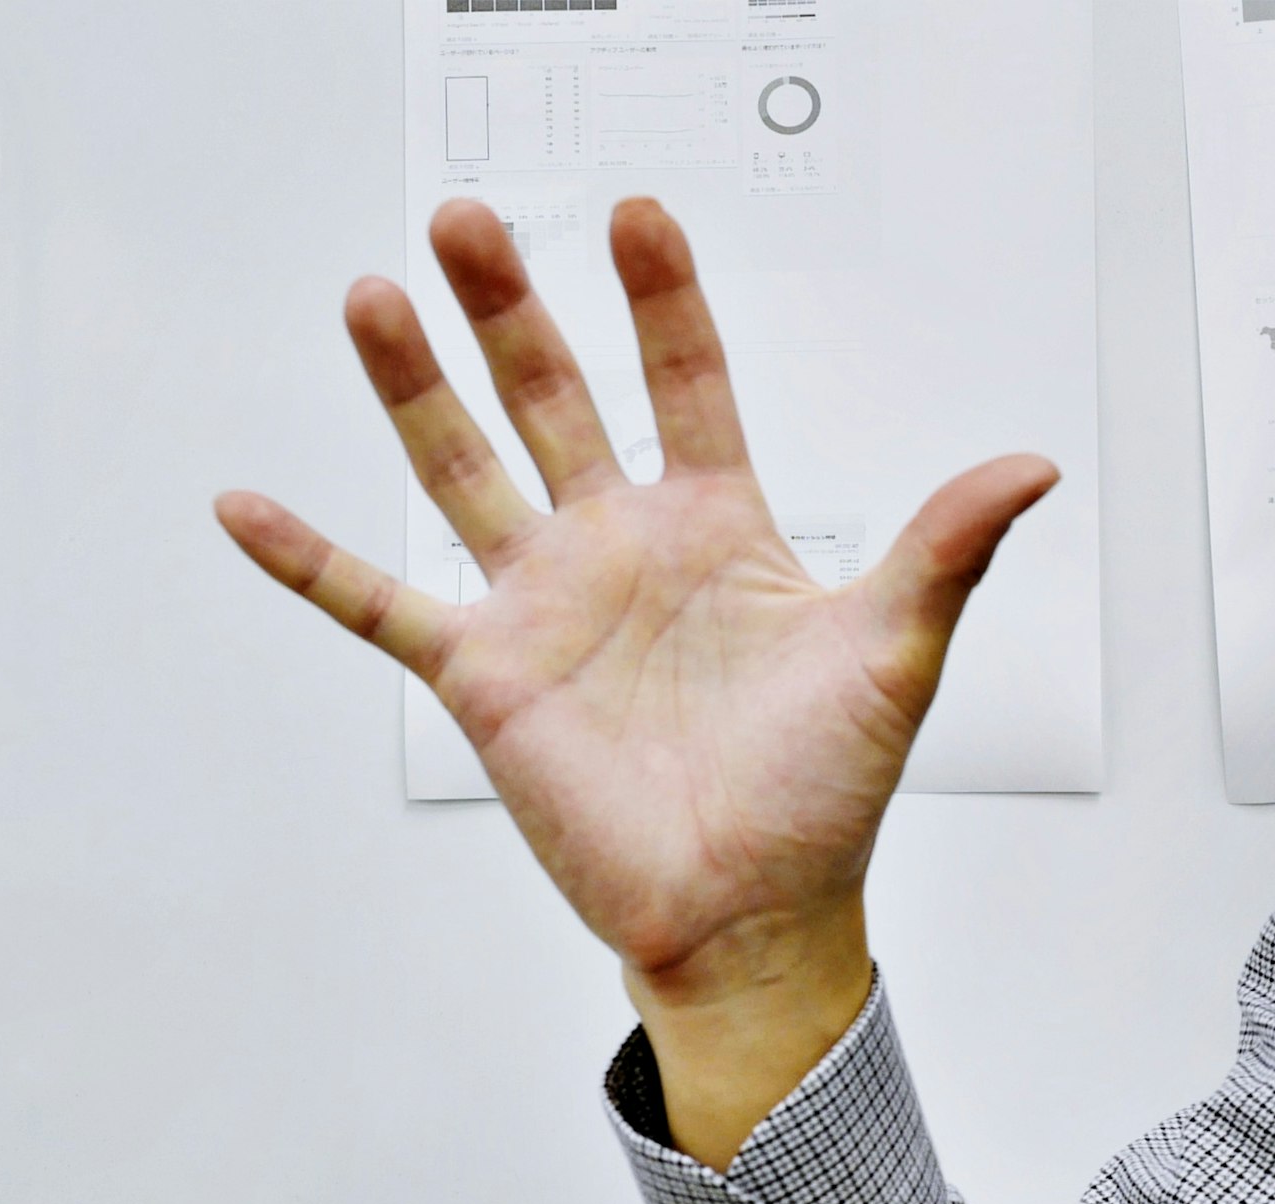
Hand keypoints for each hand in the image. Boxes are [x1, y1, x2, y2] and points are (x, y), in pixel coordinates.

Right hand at [217, 198, 1059, 1164]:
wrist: (755, 916)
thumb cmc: (825, 797)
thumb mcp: (896, 655)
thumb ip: (945, 550)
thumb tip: (1028, 466)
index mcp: (716, 529)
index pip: (685, 384)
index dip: (661, 304)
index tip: (638, 216)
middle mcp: (621, 549)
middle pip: (552, 398)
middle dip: (511, 310)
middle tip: (472, 219)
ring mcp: (545, 605)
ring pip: (462, 468)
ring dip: (415, 386)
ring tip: (377, 297)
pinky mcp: (485, 675)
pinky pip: (378, 603)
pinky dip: (309, 558)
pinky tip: (246, 503)